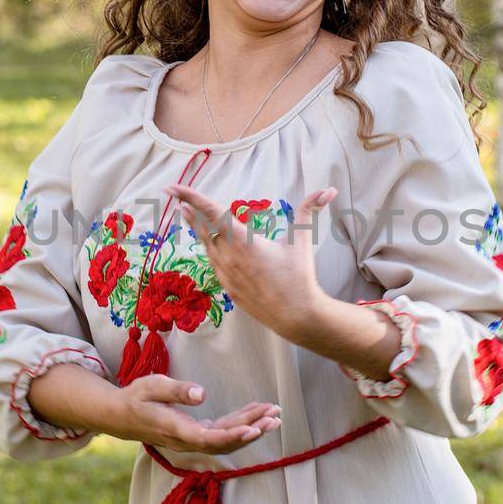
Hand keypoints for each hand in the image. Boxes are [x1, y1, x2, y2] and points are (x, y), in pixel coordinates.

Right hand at [115, 374, 281, 455]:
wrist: (121, 417)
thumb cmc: (135, 398)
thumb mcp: (151, 386)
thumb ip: (176, 390)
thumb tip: (202, 394)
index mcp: (176, 429)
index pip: (208, 438)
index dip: (232, 436)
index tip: (253, 429)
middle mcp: (187, 440)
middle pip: (224, 441)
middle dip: (252, 430)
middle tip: (275, 417)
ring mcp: (192, 439)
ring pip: (227, 439)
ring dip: (252, 429)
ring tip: (274, 416)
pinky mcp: (196, 434)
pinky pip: (222, 433)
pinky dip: (241, 424)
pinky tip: (257, 414)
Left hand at [164, 181, 336, 341]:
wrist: (295, 315)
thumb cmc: (299, 276)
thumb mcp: (301, 241)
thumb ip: (309, 211)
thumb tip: (329, 190)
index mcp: (243, 241)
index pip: (211, 212)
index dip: (190, 197)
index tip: (173, 188)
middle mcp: (229, 256)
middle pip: (202, 227)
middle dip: (189, 210)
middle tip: (175, 196)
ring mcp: (226, 274)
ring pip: (204, 246)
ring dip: (196, 229)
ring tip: (187, 215)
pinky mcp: (228, 288)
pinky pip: (213, 263)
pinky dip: (208, 249)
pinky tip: (208, 244)